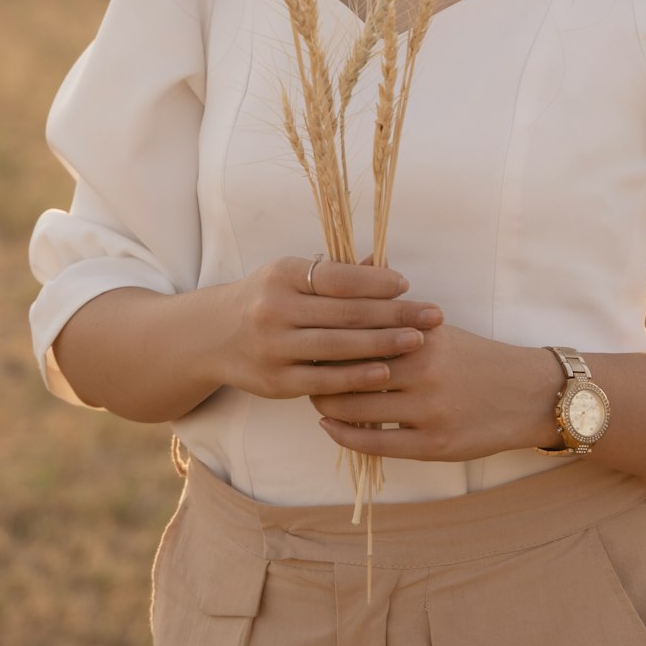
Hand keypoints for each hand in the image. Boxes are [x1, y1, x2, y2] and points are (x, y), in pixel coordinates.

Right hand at [216, 255, 443, 400]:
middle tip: (432, 314)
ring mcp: (274, 347)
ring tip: (417, 341)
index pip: (338, 278)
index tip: (407, 286)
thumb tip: (382, 263)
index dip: (376, 282)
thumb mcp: (291, 276)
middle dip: (394, 313)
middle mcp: (275, 309)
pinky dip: (356, 376)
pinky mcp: (276, 382)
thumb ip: (336, 274)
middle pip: (345, 313)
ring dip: (383, 344)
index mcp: (283, 275)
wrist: (213, 336)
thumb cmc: (266, 299)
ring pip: (338, 346)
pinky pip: (324, 380)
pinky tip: (384, 372)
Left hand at [312, 324, 562, 460]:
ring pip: (356, 407)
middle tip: (301, 364)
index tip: (306, 330)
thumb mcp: (439, 327)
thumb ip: (397, 307)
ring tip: (313, 393)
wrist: (527, 395)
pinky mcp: (432, 445)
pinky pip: (374, 443)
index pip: (361, 332)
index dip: (328, 333)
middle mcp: (425, 370)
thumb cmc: (475, 358)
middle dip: (320, 368)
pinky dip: (344, 434)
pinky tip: (329, 425)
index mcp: (424, 336)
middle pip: (351, 368)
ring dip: (327, 402)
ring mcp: (428, 410)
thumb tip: (359, 263)